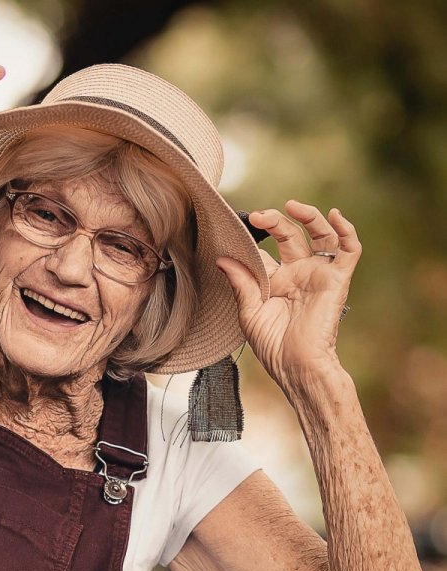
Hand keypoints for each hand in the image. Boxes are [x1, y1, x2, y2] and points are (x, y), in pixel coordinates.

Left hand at [216, 200, 361, 383]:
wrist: (295, 365)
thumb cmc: (271, 344)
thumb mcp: (248, 310)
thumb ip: (240, 282)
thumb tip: (221, 258)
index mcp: (274, 280)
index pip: (264, 248)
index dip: (252, 237)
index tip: (233, 228)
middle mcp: (297, 273)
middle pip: (289, 235)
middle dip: (275, 222)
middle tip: (259, 215)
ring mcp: (317, 274)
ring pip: (320, 235)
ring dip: (309, 216)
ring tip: (292, 206)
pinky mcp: (337, 279)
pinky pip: (349, 250)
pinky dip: (347, 230)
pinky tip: (336, 215)